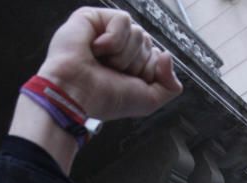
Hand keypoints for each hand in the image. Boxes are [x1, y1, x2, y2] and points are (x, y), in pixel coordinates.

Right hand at [36, 8, 181, 120]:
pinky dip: (113, 40)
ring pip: (138, 33)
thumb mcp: (149, 101)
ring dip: (123, 55)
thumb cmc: (105, 99)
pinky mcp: (93, 18)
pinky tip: (96, 49)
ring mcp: (106, 32)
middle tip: (112, 73)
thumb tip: (167, 55)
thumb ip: (170, 86)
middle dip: (135, 64)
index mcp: (131, 63)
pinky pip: (123, 20)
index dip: (147, 71)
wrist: (76, 95)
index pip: (157, 57)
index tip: (126, 82)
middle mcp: (119, 47)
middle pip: (148, 43)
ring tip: (102, 63)